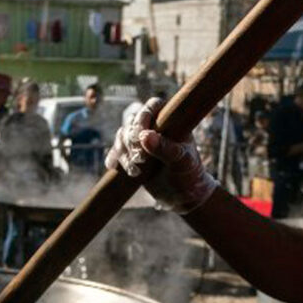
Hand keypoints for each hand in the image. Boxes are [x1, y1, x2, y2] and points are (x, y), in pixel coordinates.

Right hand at [105, 97, 217, 213]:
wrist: (183, 196)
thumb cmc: (188, 175)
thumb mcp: (182, 162)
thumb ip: (166, 148)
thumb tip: (145, 136)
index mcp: (171, 121)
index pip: (154, 106)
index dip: (144, 116)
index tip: (141, 134)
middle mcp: (154, 126)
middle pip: (133, 121)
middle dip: (132, 140)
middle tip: (140, 159)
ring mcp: (141, 141)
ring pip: (122, 135)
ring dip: (123, 152)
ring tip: (134, 171)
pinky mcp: (131, 155)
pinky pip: (116, 150)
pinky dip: (114, 157)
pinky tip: (113, 166)